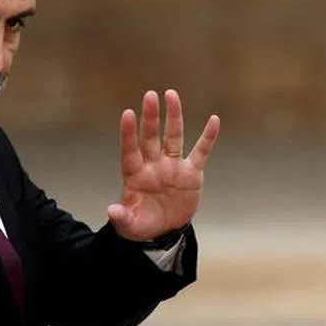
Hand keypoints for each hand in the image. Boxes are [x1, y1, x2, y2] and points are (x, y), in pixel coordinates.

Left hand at [107, 89, 219, 241]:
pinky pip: (201, 152)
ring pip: (173, 137)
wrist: (163, 230)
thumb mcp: (129, 225)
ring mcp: (172, 166)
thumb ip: (121, 217)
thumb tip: (111, 211)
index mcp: (135, 175)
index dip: (129, 133)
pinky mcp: (191, 173)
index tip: (128, 113)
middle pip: (151, 137)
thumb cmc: (141, 224)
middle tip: (150, 95)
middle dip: (150, 117)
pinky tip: (214, 120)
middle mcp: (153, 165)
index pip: (130, 150)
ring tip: (171, 94)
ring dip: (173, 117)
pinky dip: (208, 137)